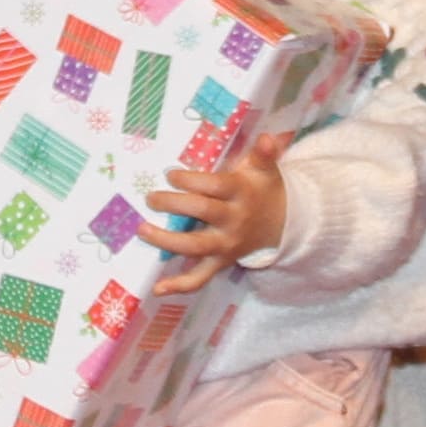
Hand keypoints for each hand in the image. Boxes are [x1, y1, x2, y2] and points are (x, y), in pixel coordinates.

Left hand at [142, 131, 294, 293]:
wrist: (282, 224)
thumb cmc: (263, 190)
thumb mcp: (265, 169)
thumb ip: (263, 153)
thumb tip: (269, 138)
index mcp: (241, 194)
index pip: (214, 186)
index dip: (190, 180)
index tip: (170, 174)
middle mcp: (233, 220)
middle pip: (201, 212)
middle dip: (173, 204)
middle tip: (151, 198)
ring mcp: (226, 245)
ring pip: (195, 246)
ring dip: (166, 241)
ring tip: (142, 230)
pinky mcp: (221, 262)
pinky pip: (200, 277)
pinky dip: (179, 286)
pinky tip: (157, 289)